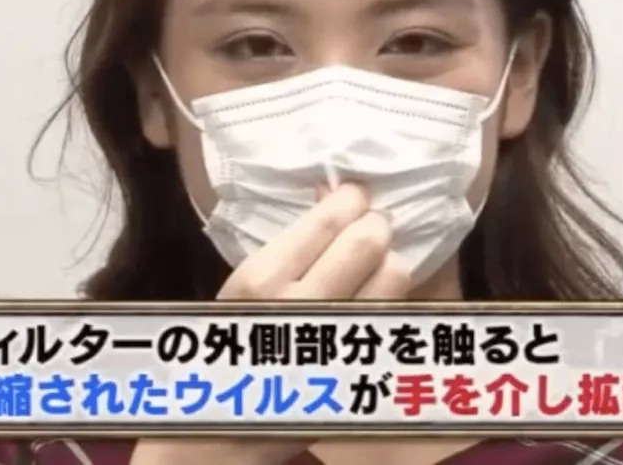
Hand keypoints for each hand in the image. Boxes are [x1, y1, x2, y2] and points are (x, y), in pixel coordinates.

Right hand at [131, 184, 409, 464]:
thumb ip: (293, 245)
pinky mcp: (362, 367)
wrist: (224, 430)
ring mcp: (337, 340)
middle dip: (376, 225)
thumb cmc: (232, 347)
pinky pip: (398, 314)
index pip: (329, 220)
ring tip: (377, 263)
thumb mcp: (247, 290)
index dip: (351, 201)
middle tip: (372, 225)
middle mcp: (301, 306)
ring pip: (394, 275)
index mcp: (262, 280)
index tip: (355, 196)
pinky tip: (380, 295)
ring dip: (391, 261)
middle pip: (369, 241)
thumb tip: (333, 192)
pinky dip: (395, 297)